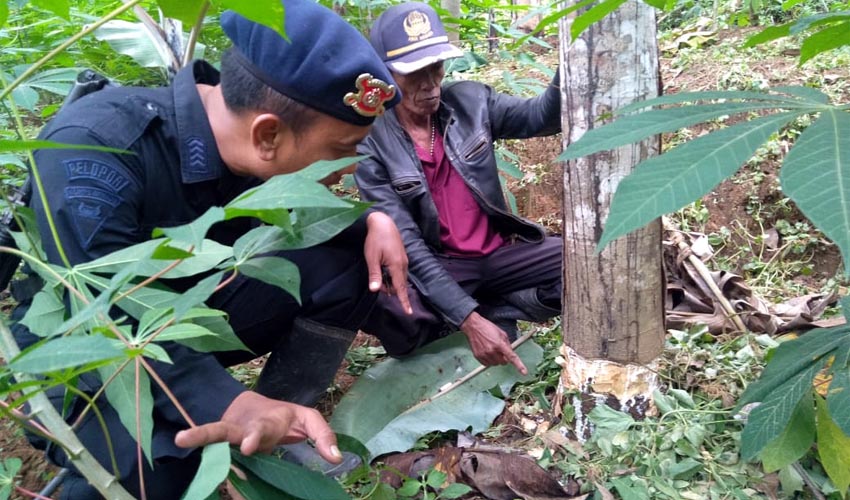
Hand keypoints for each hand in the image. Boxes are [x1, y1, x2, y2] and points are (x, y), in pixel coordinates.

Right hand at [174, 391, 340, 462]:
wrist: (250, 408)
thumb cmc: (282, 417)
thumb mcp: (307, 419)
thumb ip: (323, 434)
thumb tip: (337, 459)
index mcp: (264, 422)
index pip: (261, 428)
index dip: (254, 436)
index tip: (248, 446)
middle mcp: (240, 430)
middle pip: (224, 430)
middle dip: (210, 434)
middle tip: (189, 438)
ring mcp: (226, 442)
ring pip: (210, 439)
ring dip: (196, 439)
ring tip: (179, 439)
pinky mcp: (219, 452)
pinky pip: (214, 463)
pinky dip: (211, 473)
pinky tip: (202, 484)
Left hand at [364, 211, 411, 313]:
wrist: (383, 222)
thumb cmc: (375, 239)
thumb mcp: (372, 257)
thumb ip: (375, 275)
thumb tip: (375, 290)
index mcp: (396, 266)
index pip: (401, 288)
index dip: (404, 301)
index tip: (409, 312)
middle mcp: (403, 264)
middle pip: (400, 284)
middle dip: (392, 290)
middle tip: (379, 286)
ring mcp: (404, 260)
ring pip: (400, 278)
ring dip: (392, 282)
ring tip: (380, 278)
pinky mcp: (402, 256)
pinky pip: (400, 271)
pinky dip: (393, 276)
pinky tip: (385, 271)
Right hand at [460, 312, 526, 374]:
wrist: (473, 326)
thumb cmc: (488, 327)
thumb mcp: (501, 333)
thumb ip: (507, 344)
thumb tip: (510, 353)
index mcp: (499, 344)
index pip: (511, 357)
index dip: (519, 365)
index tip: (524, 372)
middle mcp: (492, 351)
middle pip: (503, 362)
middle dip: (504, 358)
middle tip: (500, 350)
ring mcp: (484, 355)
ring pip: (495, 364)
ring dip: (496, 359)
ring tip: (491, 349)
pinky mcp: (478, 357)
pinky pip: (487, 364)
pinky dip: (489, 360)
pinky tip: (486, 352)